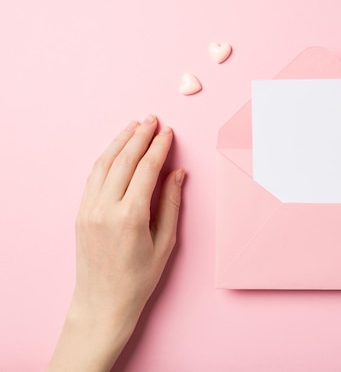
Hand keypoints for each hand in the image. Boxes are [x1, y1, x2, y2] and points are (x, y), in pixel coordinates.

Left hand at [49, 115, 183, 371]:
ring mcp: (89, 210)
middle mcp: (105, 209)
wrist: (103, 303)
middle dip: (139, 136)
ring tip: (134, 126)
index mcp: (130, 217)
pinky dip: (106, 159)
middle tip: (152, 119)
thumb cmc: (139, 278)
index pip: (146, 170)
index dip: (159, 148)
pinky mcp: (81, 214)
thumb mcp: (165, 243)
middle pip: (123, 161)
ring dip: (119, 142)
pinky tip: (116, 150)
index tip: (168, 132)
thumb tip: (177, 173)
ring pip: (104, 165)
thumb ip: (171, 204)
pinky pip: (93, 178)